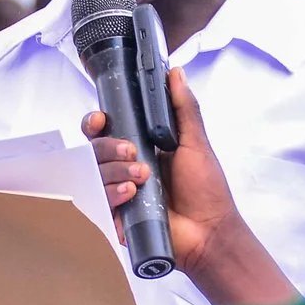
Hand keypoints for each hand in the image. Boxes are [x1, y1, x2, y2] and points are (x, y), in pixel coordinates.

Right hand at [81, 67, 292, 304]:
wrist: (209, 231)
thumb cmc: (206, 189)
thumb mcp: (196, 144)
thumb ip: (184, 108)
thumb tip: (175, 73)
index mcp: (142, 145)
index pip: (106, 128)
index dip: (96, 121)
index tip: (101, 119)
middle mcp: (126, 166)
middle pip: (95, 148)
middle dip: (108, 147)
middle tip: (133, 152)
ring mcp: (120, 190)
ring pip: (95, 172)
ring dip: (116, 171)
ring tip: (143, 178)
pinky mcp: (118, 215)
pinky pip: (100, 200)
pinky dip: (113, 193)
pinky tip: (132, 194)